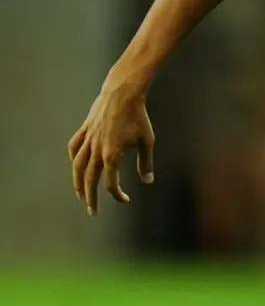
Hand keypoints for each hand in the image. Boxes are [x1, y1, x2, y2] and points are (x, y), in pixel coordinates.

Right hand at [68, 77, 155, 214]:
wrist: (122, 93)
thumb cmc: (138, 117)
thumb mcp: (147, 141)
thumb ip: (146, 163)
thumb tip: (147, 181)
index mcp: (112, 155)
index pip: (110, 183)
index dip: (117, 194)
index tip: (125, 200)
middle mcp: (96, 150)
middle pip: (90, 179)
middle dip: (91, 197)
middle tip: (92, 211)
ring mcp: (88, 139)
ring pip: (78, 165)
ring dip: (78, 182)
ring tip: (80, 194)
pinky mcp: (84, 129)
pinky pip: (74, 147)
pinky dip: (74, 158)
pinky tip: (76, 165)